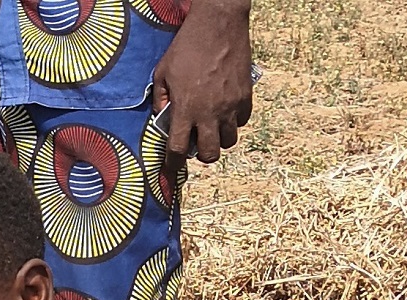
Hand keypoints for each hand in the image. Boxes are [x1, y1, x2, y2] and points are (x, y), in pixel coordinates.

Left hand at [152, 0, 252, 173]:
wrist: (219, 24)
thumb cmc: (187, 46)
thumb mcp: (163, 72)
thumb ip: (161, 98)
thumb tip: (162, 117)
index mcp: (186, 109)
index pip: (178, 149)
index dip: (173, 164)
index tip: (171, 168)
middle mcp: (209, 113)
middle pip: (210, 154)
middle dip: (201, 155)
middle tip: (196, 143)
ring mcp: (230, 106)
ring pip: (229, 141)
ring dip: (219, 138)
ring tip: (212, 126)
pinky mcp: (245, 96)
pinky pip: (242, 121)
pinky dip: (234, 121)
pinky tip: (225, 110)